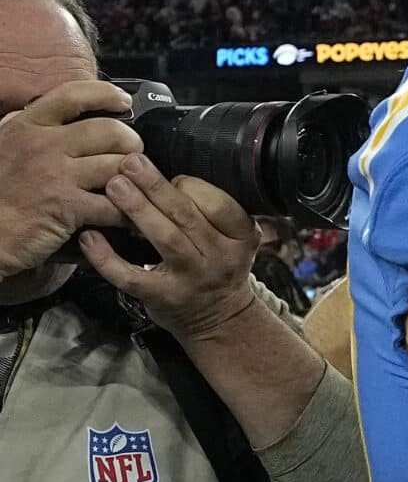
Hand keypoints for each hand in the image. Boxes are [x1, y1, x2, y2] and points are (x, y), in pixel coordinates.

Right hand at [0, 80, 142, 277]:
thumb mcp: (3, 145)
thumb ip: (27, 127)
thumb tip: (52, 110)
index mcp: (27, 126)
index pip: (73, 95)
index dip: (106, 94)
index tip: (123, 101)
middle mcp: (43, 145)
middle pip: (109, 131)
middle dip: (131, 141)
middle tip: (134, 153)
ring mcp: (56, 175)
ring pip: (117, 165)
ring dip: (134, 177)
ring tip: (133, 184)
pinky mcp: (68, 207)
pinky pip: (113, 204)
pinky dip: (126, 212)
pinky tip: (125, 215)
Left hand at [79, 155, 258, 339]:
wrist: (220, 318)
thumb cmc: (220, 266)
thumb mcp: (235, 238)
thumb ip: (213, 211)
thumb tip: (164, 174)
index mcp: (242, 236)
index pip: (219, 203)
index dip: (190, 185)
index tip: (172, 177)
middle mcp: (220, 257)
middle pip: (187, 216)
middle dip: (156, 186)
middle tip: (130, 163)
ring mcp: (192, 279)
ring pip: (164, 239)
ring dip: (137, 210)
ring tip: (114, 186)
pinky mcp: (163, 297)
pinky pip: (131, 274)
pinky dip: (107, 257)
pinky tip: (90, 238)